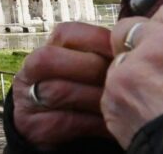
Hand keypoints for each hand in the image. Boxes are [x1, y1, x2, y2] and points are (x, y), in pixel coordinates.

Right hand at [13, 22, 114, 147]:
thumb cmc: (79, 98)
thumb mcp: (84, 73)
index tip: (122, 49)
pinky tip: (112, 125)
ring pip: (59, 90)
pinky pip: (64, 121)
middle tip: (124, 79)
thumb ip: (101, 58)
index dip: (96, 38)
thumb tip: (135, 45)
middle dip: (95, 69)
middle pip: (54, 59)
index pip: (65, 33)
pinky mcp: (33, 127)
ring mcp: (27, 99)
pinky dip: (93, 123)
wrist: (49, 130)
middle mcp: (30, 72)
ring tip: (122, 102)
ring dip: (96, 97)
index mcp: (47, 50)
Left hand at [103, 2, 162, 147]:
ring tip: (156, 101)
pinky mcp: (113, 101)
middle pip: (129, 30)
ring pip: (118, 63)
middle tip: (153, 69)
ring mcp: (130, 75)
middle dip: (135, 45)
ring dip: (130, 77)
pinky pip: (110, 94)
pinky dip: (124, 104)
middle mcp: (157, 49)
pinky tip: (146, 116)